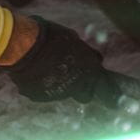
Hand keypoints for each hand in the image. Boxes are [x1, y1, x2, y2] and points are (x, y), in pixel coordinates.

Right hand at [1, 18, 119, 105]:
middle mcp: (76, 87)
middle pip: (86, 96)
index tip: (116, 102)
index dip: (112, 96)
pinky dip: (43, 85)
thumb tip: (96, 59)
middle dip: (83, 89)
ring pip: (63, 93)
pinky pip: (45, 93)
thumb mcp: (75, 41)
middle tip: (75, 77)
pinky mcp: (39, 97)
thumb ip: (87, 54)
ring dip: (60, 84)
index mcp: (89, 71)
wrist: (24, 45)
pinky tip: (36, 71)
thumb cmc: (51, 37)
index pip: (108, 92)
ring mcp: (57, 94)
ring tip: (48, 66)